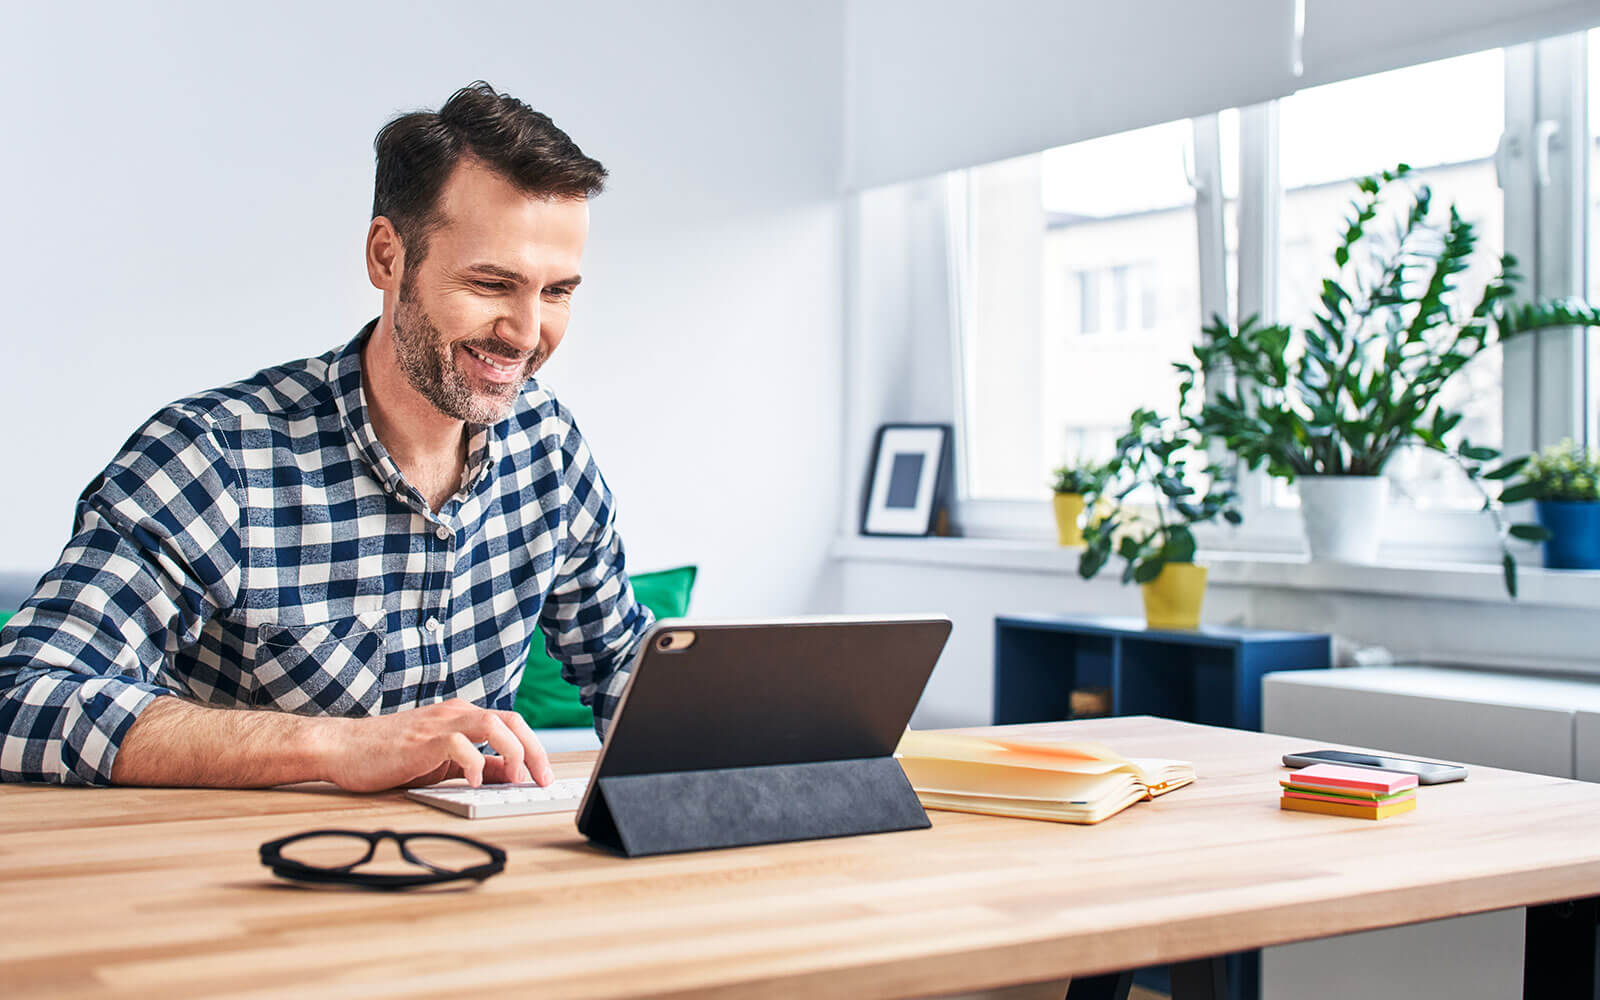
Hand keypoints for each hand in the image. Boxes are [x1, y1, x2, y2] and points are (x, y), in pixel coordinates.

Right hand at [320, 699, 555, 792]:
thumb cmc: (389, 756)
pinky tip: (474, 783)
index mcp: (464, 717)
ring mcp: (440, 724)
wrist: (343, 748)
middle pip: (512, 721)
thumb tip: (508, 778)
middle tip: (543, 780)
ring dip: (513, 752)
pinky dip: (474, 764)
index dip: (535, 749)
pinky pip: (459, 744)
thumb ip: (475, 765)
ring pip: (493, 725)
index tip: (544, 776)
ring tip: (517, 778)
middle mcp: (456, 714)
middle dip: (534, 750)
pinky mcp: (423, 739)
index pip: (513, 725)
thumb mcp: (442, 762)